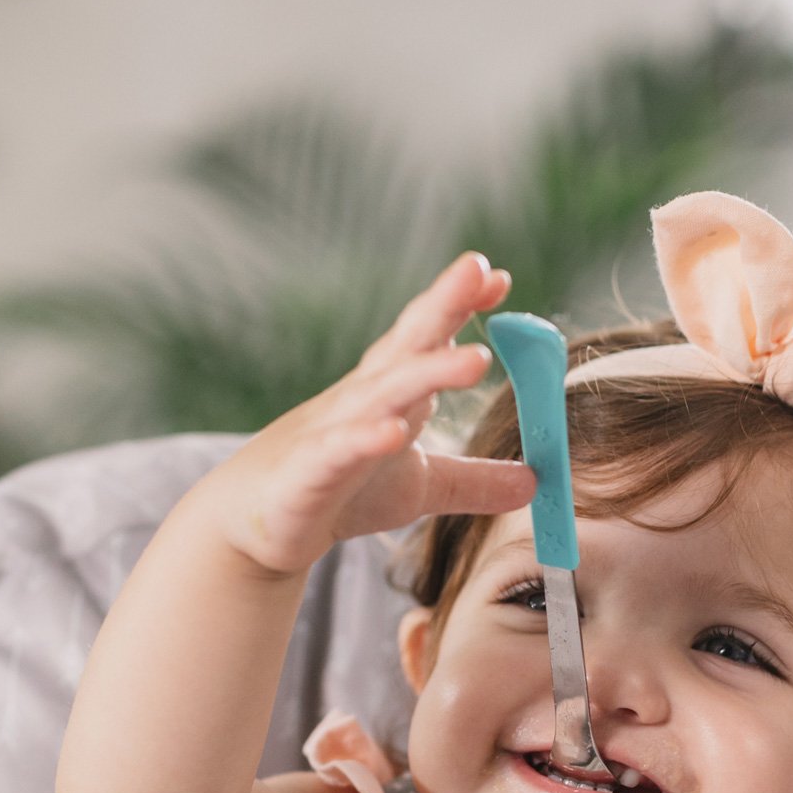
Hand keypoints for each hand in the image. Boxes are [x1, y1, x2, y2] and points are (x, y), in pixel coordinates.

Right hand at [190, 251, 537, 576]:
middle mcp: (362, 399)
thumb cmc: (339, 492)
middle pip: (406, 346)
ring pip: (381, 394)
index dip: (458, 304)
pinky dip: (364, 439)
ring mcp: (333, 432)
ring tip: (475, 358)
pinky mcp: (310, 474)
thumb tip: (536, 481)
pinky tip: (393, 431)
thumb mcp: (420, 486)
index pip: (426, 338)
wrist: (257, 524)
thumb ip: (475, 481)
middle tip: (477, 268)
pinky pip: (339, 452)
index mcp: (389, 391)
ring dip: (426, 372)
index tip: (498, 276)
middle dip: (442, 305)